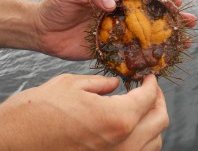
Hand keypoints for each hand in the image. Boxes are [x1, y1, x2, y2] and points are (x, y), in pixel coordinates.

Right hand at [0, 74, 167, 150]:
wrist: (14, 141)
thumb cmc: (39, 111)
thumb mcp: (74, 84)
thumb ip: (102, 83)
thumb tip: (116, 84)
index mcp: (117, 118)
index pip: (149, 98)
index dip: (152, 84)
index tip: (149, 76)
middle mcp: (123, 144)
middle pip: (159, 121)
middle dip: (159, 100)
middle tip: (150, 89)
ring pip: (154, 141)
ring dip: (153, 121)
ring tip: (143, 107)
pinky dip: (143, 139)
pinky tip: (132, 126)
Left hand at [33, 0, 196, 59]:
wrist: (41, 29)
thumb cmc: (56, 4)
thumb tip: (113, 6)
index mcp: (113, 2)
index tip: (177, 1)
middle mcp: (118, 19)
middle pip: (150, 20)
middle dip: (171, 21)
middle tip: (190, 23)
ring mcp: (114, 36)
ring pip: (144, 39)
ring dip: (164, 42)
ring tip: (183, 44)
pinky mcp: (107, 52)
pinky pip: (128, 56)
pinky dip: (143, 60)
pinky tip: (157, 63)